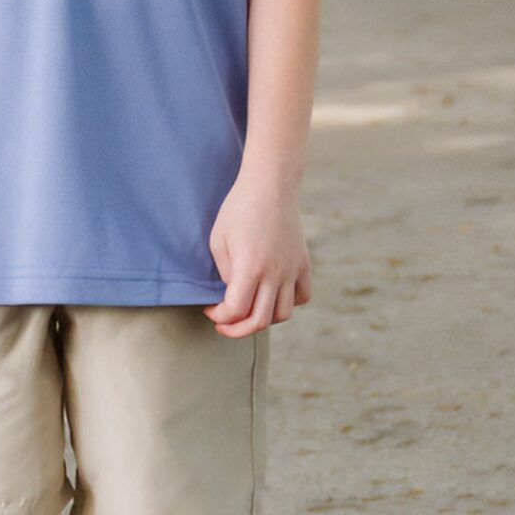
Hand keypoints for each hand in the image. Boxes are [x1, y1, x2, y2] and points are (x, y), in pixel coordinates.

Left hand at [206, 176, 311, 337]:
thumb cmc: (238, 209)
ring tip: (249, 309)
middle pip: (260, 321)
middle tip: (225, 324)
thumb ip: (225, 273)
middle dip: (237, 329)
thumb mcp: (218, 240)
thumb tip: (233, 293)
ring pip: (283, 314)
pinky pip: (302, 296)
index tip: (211, 310)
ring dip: (263, 318)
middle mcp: (274, 274)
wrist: (270, 185)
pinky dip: (288, 303)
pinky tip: (273, 295)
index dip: (219, 317)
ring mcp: (292, 270)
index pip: (235, 311)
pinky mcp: (303, 263)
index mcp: (249, 268)